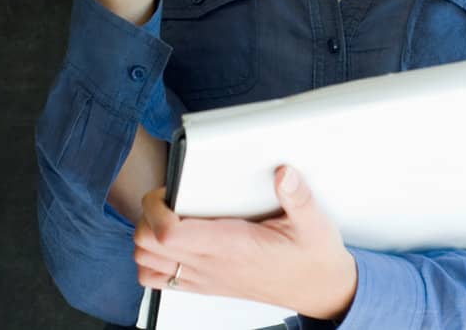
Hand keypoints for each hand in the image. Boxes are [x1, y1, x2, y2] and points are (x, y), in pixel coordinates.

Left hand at [133, 166, 357, 320]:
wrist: (319, 291)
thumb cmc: (312, 258)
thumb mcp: (314, 224)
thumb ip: (298, 196)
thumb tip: (284, 173)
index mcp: (231, 245)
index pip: (168, 234)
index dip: (156, 209)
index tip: (168, 191)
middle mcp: (211, 265)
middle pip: (146, 246)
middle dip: (146, 216)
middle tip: (166, 198)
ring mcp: (205, 278)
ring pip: (147, 264)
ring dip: (146, 238)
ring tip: (164, 217)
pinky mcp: (205, 285)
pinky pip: (160, 281)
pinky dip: (153, 261)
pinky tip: (171, 242)